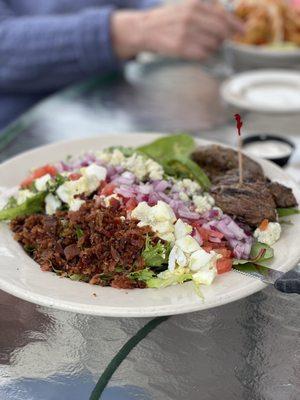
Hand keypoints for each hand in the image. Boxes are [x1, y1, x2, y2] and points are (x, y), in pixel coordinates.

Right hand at [111, 0, 243, 60]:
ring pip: (212, 44)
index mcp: (196, 5)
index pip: (223, 16)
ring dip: (212, 47)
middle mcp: (192, 17)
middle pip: (221, 32)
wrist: (146, 29)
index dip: (235, 25)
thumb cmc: (169, 20)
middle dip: (224, 38)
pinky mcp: (181, 47)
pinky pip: (203, 54)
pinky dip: (203, 54)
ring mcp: (186, 33)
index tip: (242, 31)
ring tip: (203, 45)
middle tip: (222, 42)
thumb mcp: (187, 7)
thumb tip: (228, 20)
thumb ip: (206, 11)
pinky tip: (197, 51)